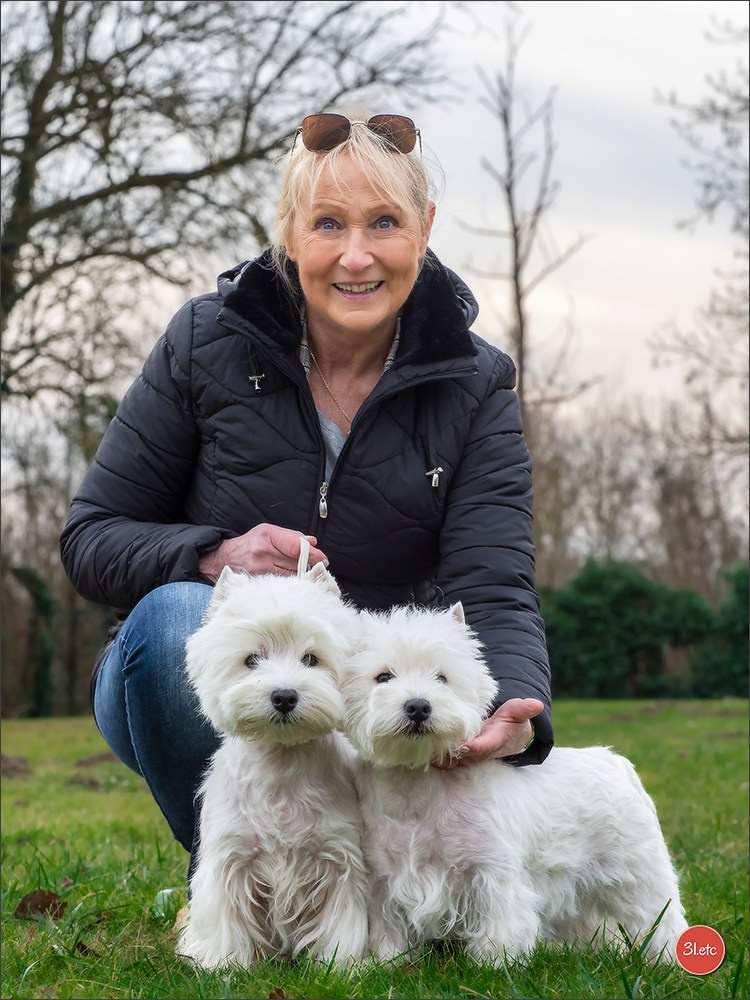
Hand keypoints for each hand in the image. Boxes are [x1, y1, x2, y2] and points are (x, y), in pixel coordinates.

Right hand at [199, 523, 327, 581]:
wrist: (224, 558)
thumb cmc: (250, 543)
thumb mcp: (268, 531)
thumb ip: (291, 537)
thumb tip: (312, 542)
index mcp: (267, 536)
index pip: (294, 546)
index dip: (312, 554)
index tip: (323, 559)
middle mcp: (262, 553)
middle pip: (295, 563)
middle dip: (309, 565)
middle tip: (319, 568)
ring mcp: (258, 571)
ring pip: (289, 576)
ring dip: (300, 576)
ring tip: (304, 575)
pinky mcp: (256, 584)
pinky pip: (280, 585)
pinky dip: (288, 584)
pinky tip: (291, 583)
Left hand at [433, 697, 543, 768]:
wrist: (504, 736)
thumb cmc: (509, 720)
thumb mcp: (517, 712)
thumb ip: (523, 709)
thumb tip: (537, 705)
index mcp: (493, 743)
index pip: (484, 748)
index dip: (475, 747)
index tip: (466, 743)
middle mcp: (478, 753)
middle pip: (461, 755)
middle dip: (450, 750)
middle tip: (435, 738)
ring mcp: (465, 757)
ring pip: (449, 760)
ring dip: (437, 752)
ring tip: (423, 740)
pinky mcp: (454, 757)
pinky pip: (441, 758)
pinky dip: (431, 752)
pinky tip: (418, 741)